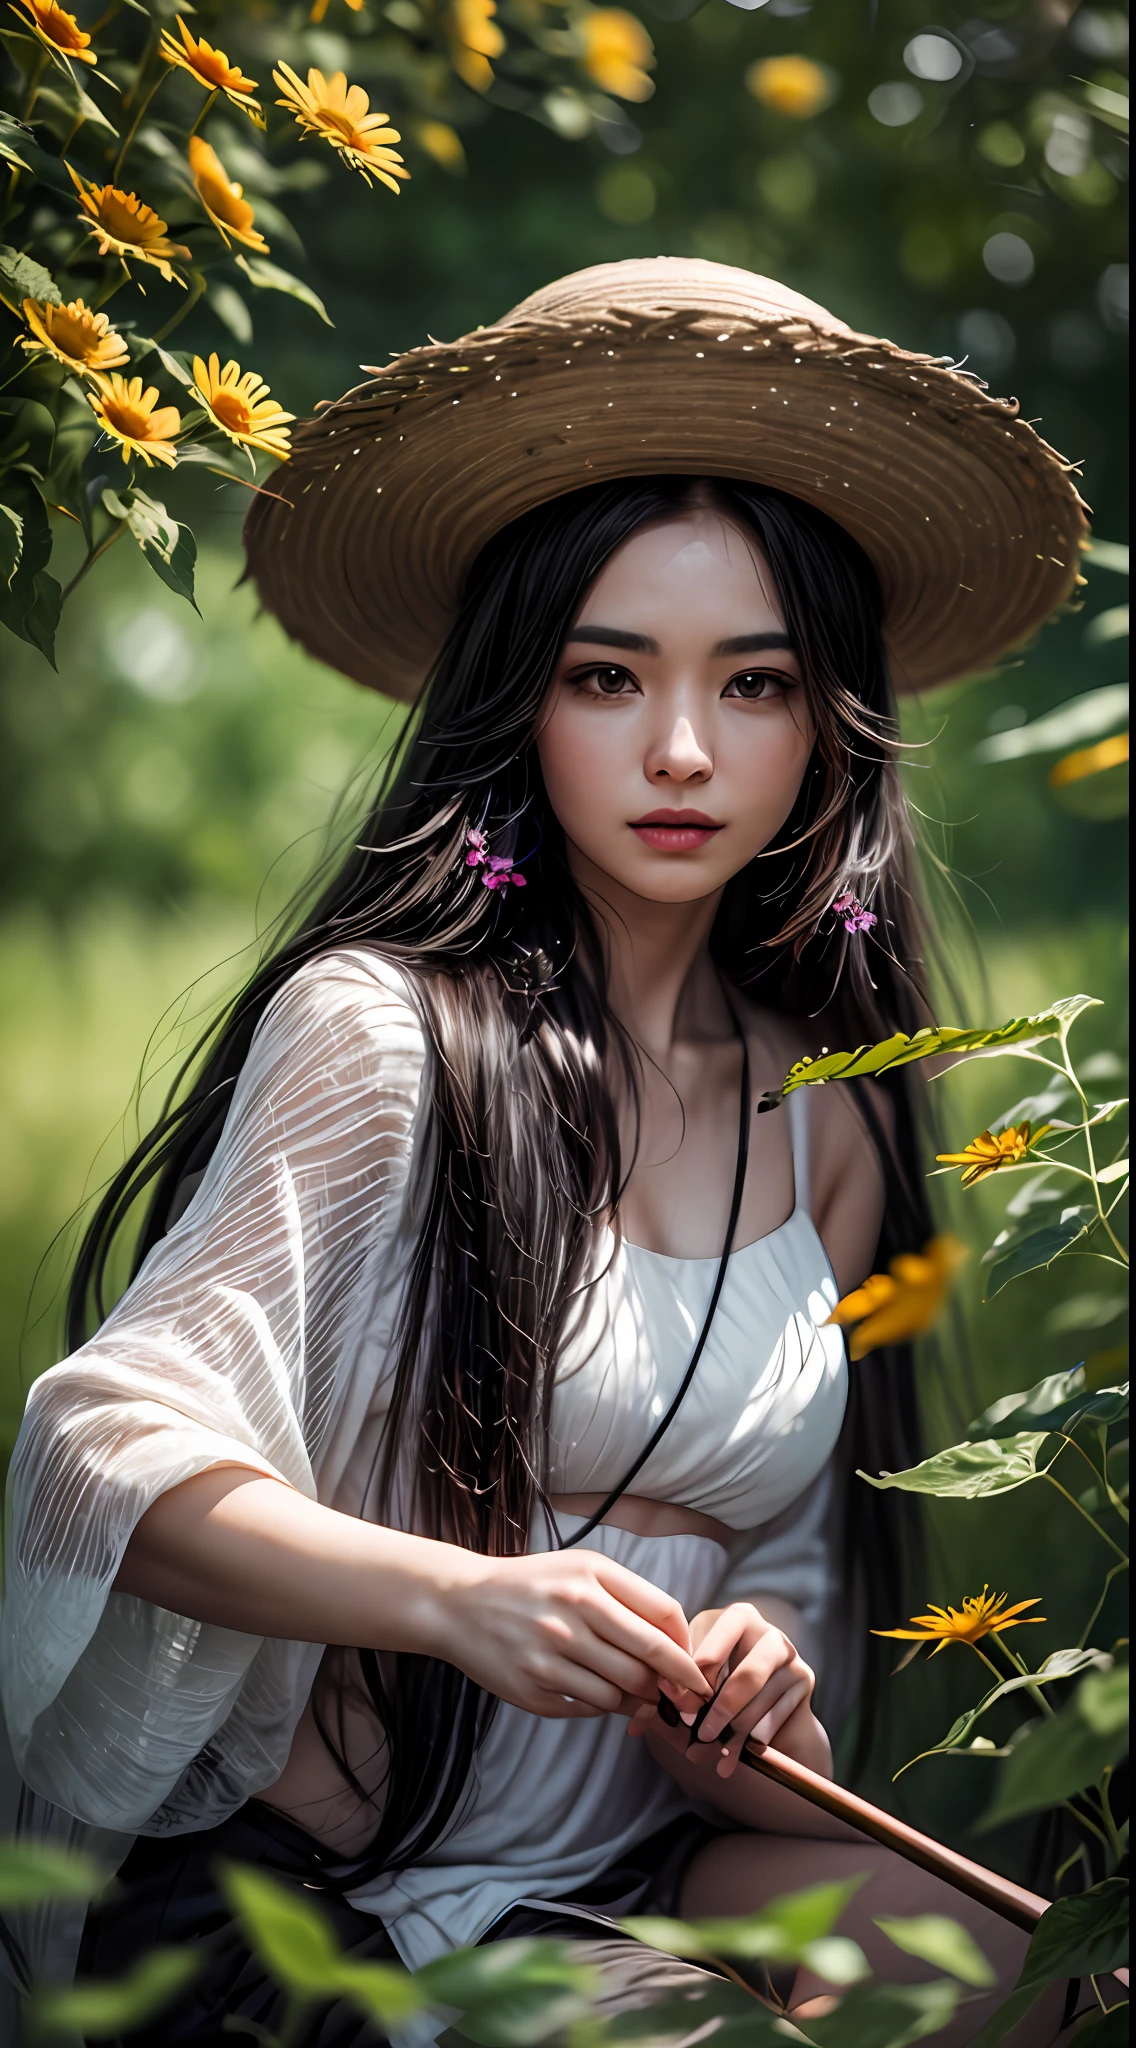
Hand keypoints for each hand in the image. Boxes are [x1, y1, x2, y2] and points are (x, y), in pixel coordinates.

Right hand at [442, 1549, 714, 1720]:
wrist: (460, 1604)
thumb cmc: (531, 1585)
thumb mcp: (579, 1569)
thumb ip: (628, 1598)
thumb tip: (675, 1645)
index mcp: (591, 1576)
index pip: (664, 1616)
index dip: (687, 1647)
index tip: (695, 1665)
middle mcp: (573, 1612)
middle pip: (649, 1660)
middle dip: (676, 1684)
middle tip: (684, 1696)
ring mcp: (551, 1654)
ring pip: (622, 1691)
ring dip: (641, 1700)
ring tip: (641, 1697)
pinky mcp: (533, 1689)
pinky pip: (588, 1708)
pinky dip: (603, 1706)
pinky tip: (599, 1695)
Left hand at [629, 1601, 829, 1778]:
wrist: (767, 1698)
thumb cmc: (718, 1683)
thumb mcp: (694, 1682)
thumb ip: (668, 1697)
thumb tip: (636, 1725)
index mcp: (731, 1617)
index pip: (708, 1650)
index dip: (691, 1685)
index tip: (678, 1713)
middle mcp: (764, 1629)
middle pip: (742, 1678)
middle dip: (718, 1714)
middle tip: (698, 1739)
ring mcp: (788, 1652)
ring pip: (759, 1704)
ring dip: (734, 1734)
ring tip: (711, 1756)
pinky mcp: (804, 1678)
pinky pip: (777, 1716)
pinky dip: (754, 1742)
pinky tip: (735, 1757)